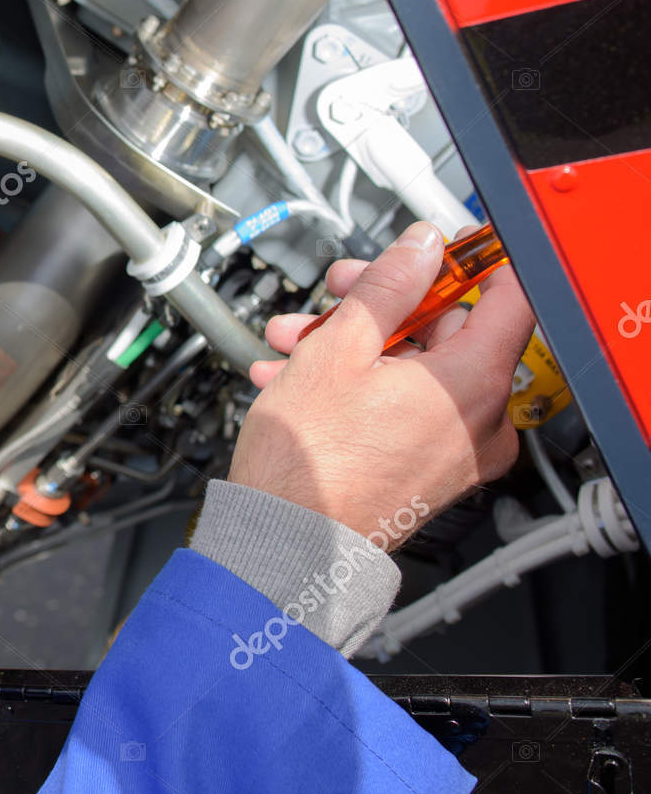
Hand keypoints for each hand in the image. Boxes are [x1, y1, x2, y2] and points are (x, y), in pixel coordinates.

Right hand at [228, 221, 534, 547]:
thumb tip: (420, 249)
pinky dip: (359, 389)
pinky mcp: (428, 472)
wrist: (285, 544)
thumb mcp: (338, 348)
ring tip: (293, 344)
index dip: (465, 261)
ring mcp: (457, 451)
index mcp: (475, 383)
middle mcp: (480, 421)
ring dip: (354, 346)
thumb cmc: (310, 465)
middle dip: (380, 307)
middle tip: (332, 297)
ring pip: (415, 371)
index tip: (430, 251)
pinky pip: (404, 410)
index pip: (509, 293)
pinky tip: (299, 381)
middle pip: (448, 331)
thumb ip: (388, 287)